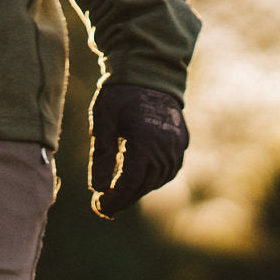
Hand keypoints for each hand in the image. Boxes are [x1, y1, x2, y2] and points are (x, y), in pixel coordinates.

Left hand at [89, 84, 188, 217]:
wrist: (151, 72)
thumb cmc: (121, 94)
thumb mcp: (103, 121)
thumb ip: (101, 156)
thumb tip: (98, 189)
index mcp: (145, 141)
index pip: (129, 183)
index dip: (113, 200)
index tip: (98, 207)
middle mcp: (166, 147)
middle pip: (141, 187)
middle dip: (121, 199)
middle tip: (101, 205)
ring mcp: (177, 147)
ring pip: (154, 182)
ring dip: (135, 190)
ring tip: (115, 192)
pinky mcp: (181, 145)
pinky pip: (166, 172)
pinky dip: (149, 179)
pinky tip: (134, 178)